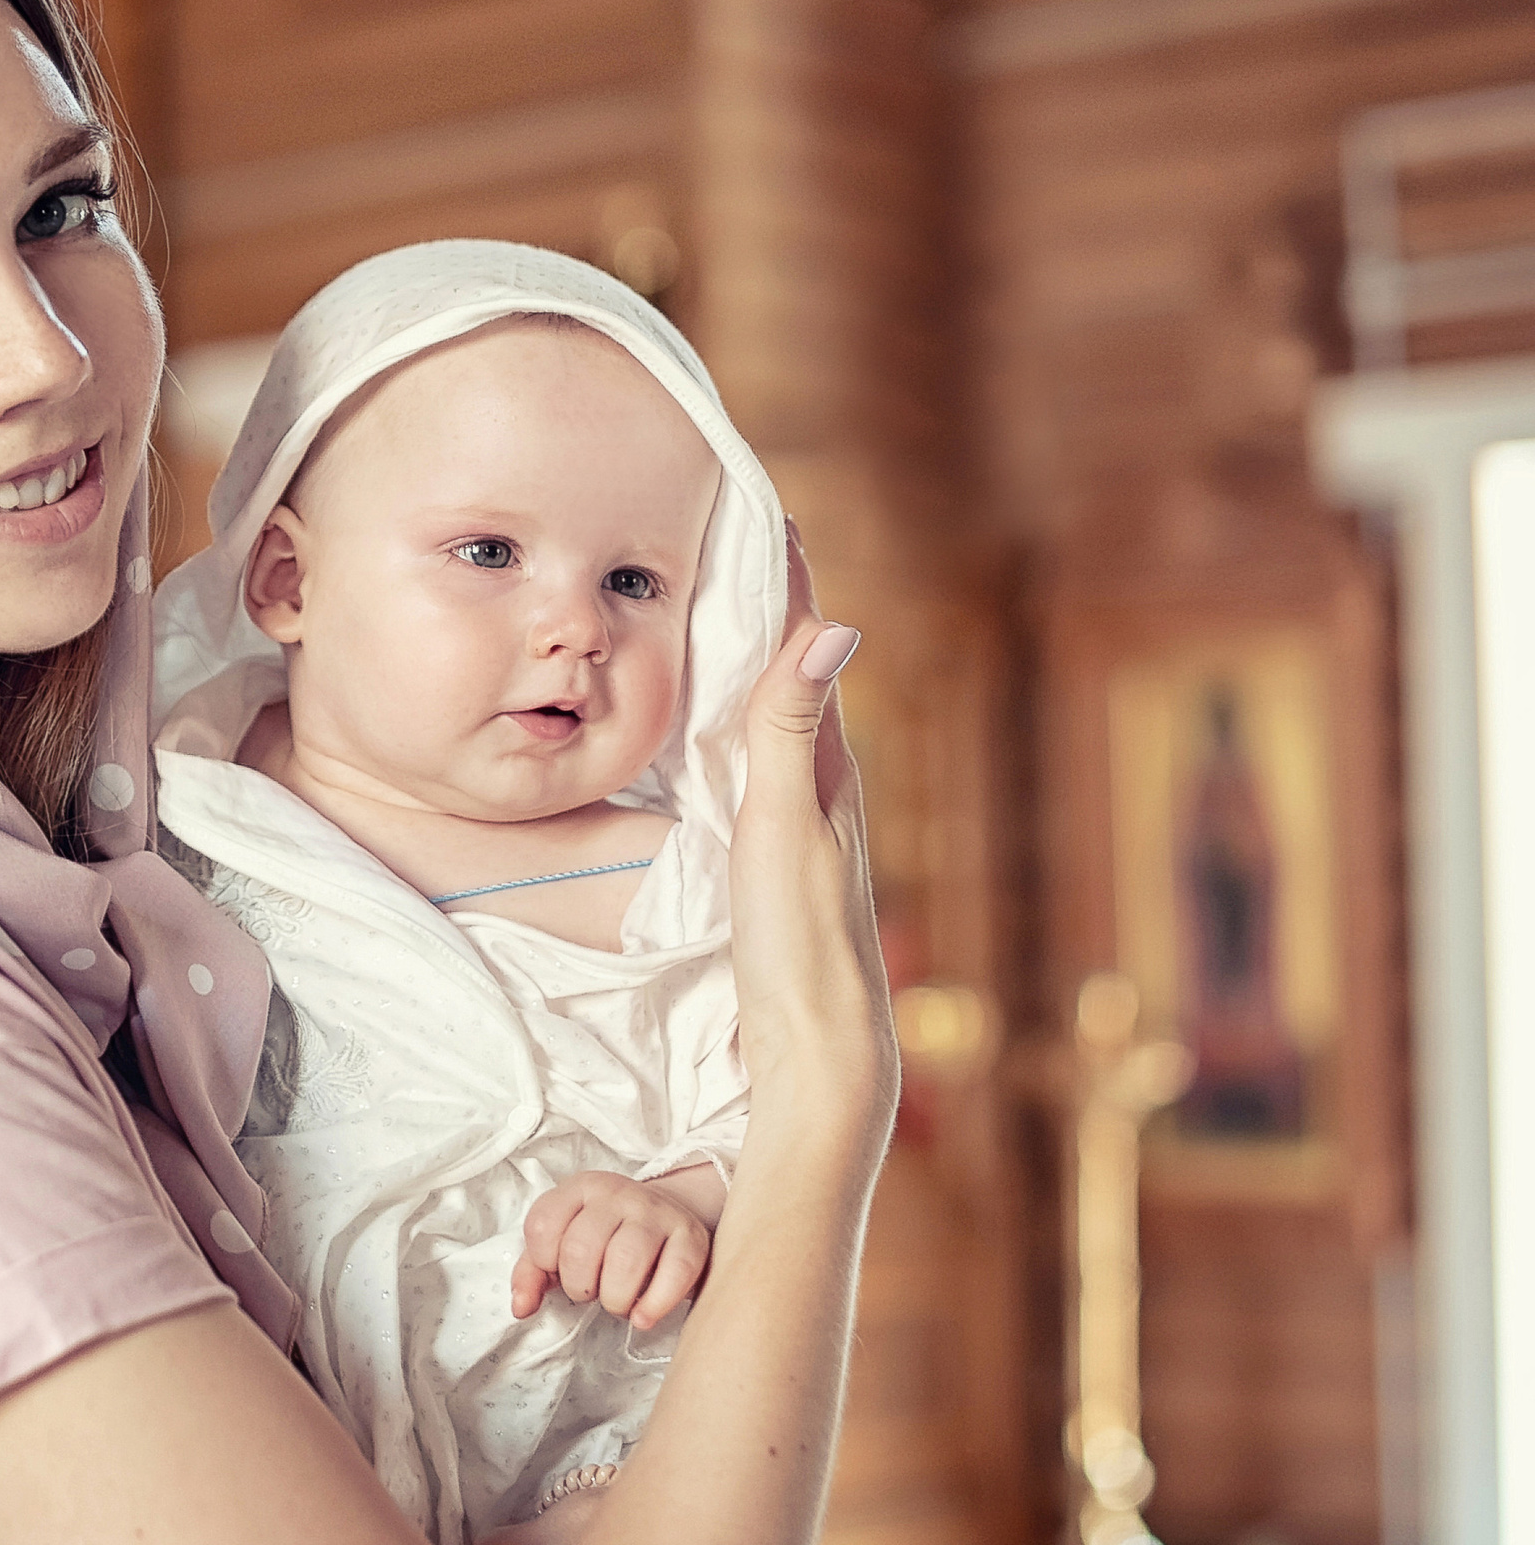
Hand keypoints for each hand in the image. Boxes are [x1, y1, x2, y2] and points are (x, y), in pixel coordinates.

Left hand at [511, 1172, 712, 1332]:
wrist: (668, 1216)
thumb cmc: (607, 1237)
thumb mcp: (562, 1244)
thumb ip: (532, 1273)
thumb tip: (521, 1308)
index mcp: (579, 1189)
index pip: (542, 1227)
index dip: (545, 1262)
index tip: (560, 1270)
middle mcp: (617, 1193)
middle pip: (580, 1249)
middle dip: (580, 1286)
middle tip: (593, 1290)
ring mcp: (656, 1212)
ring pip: (625, 1261)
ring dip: (615, 1299)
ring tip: (618, 1302)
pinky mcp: (691, 1237)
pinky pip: (674, 1274)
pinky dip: (654, 1306)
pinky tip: (643, 1316)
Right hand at [726, 526, 897, 1157]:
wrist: (819, 1046)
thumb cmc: (800, 939)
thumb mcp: (786, 826)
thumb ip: (793, 730)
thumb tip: (834, 625)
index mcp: (828, 762)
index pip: (804, 642)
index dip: (781, 572)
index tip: (756, 498)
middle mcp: (824, 780)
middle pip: (790, 665)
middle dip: (761, 595)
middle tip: (723, 525)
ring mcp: (803, 818)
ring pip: (774, 711)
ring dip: (746, 652)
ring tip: (711, 599)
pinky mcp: (777, 854)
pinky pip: (754, 757)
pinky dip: (734, 714)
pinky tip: (714, 722)